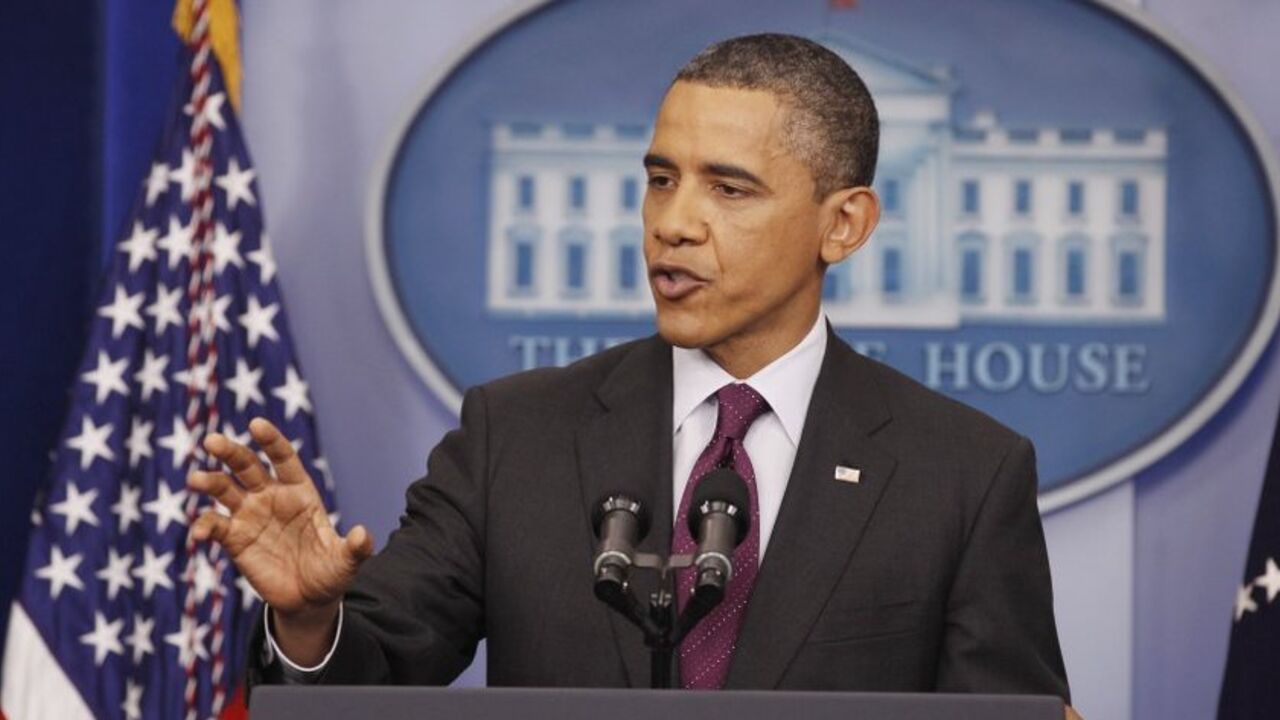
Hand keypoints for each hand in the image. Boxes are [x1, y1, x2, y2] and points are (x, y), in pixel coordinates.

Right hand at [188, 417, 373, 622]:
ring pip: (225, 489)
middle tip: (212, 441)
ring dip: (210, 481)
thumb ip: (355, 548)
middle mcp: (271, 497)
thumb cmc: (331, 572)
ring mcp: (250, 516)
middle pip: (248, 466)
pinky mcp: (235, 539)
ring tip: (197, 479)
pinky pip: (216, 525)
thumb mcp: (347, 561)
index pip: (283, 458)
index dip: (271, 440)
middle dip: (230, 452)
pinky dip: (205, 525)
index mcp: (299, 492)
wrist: (309, 600)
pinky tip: (200, 532)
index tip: (256, 424)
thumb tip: (362, 535)